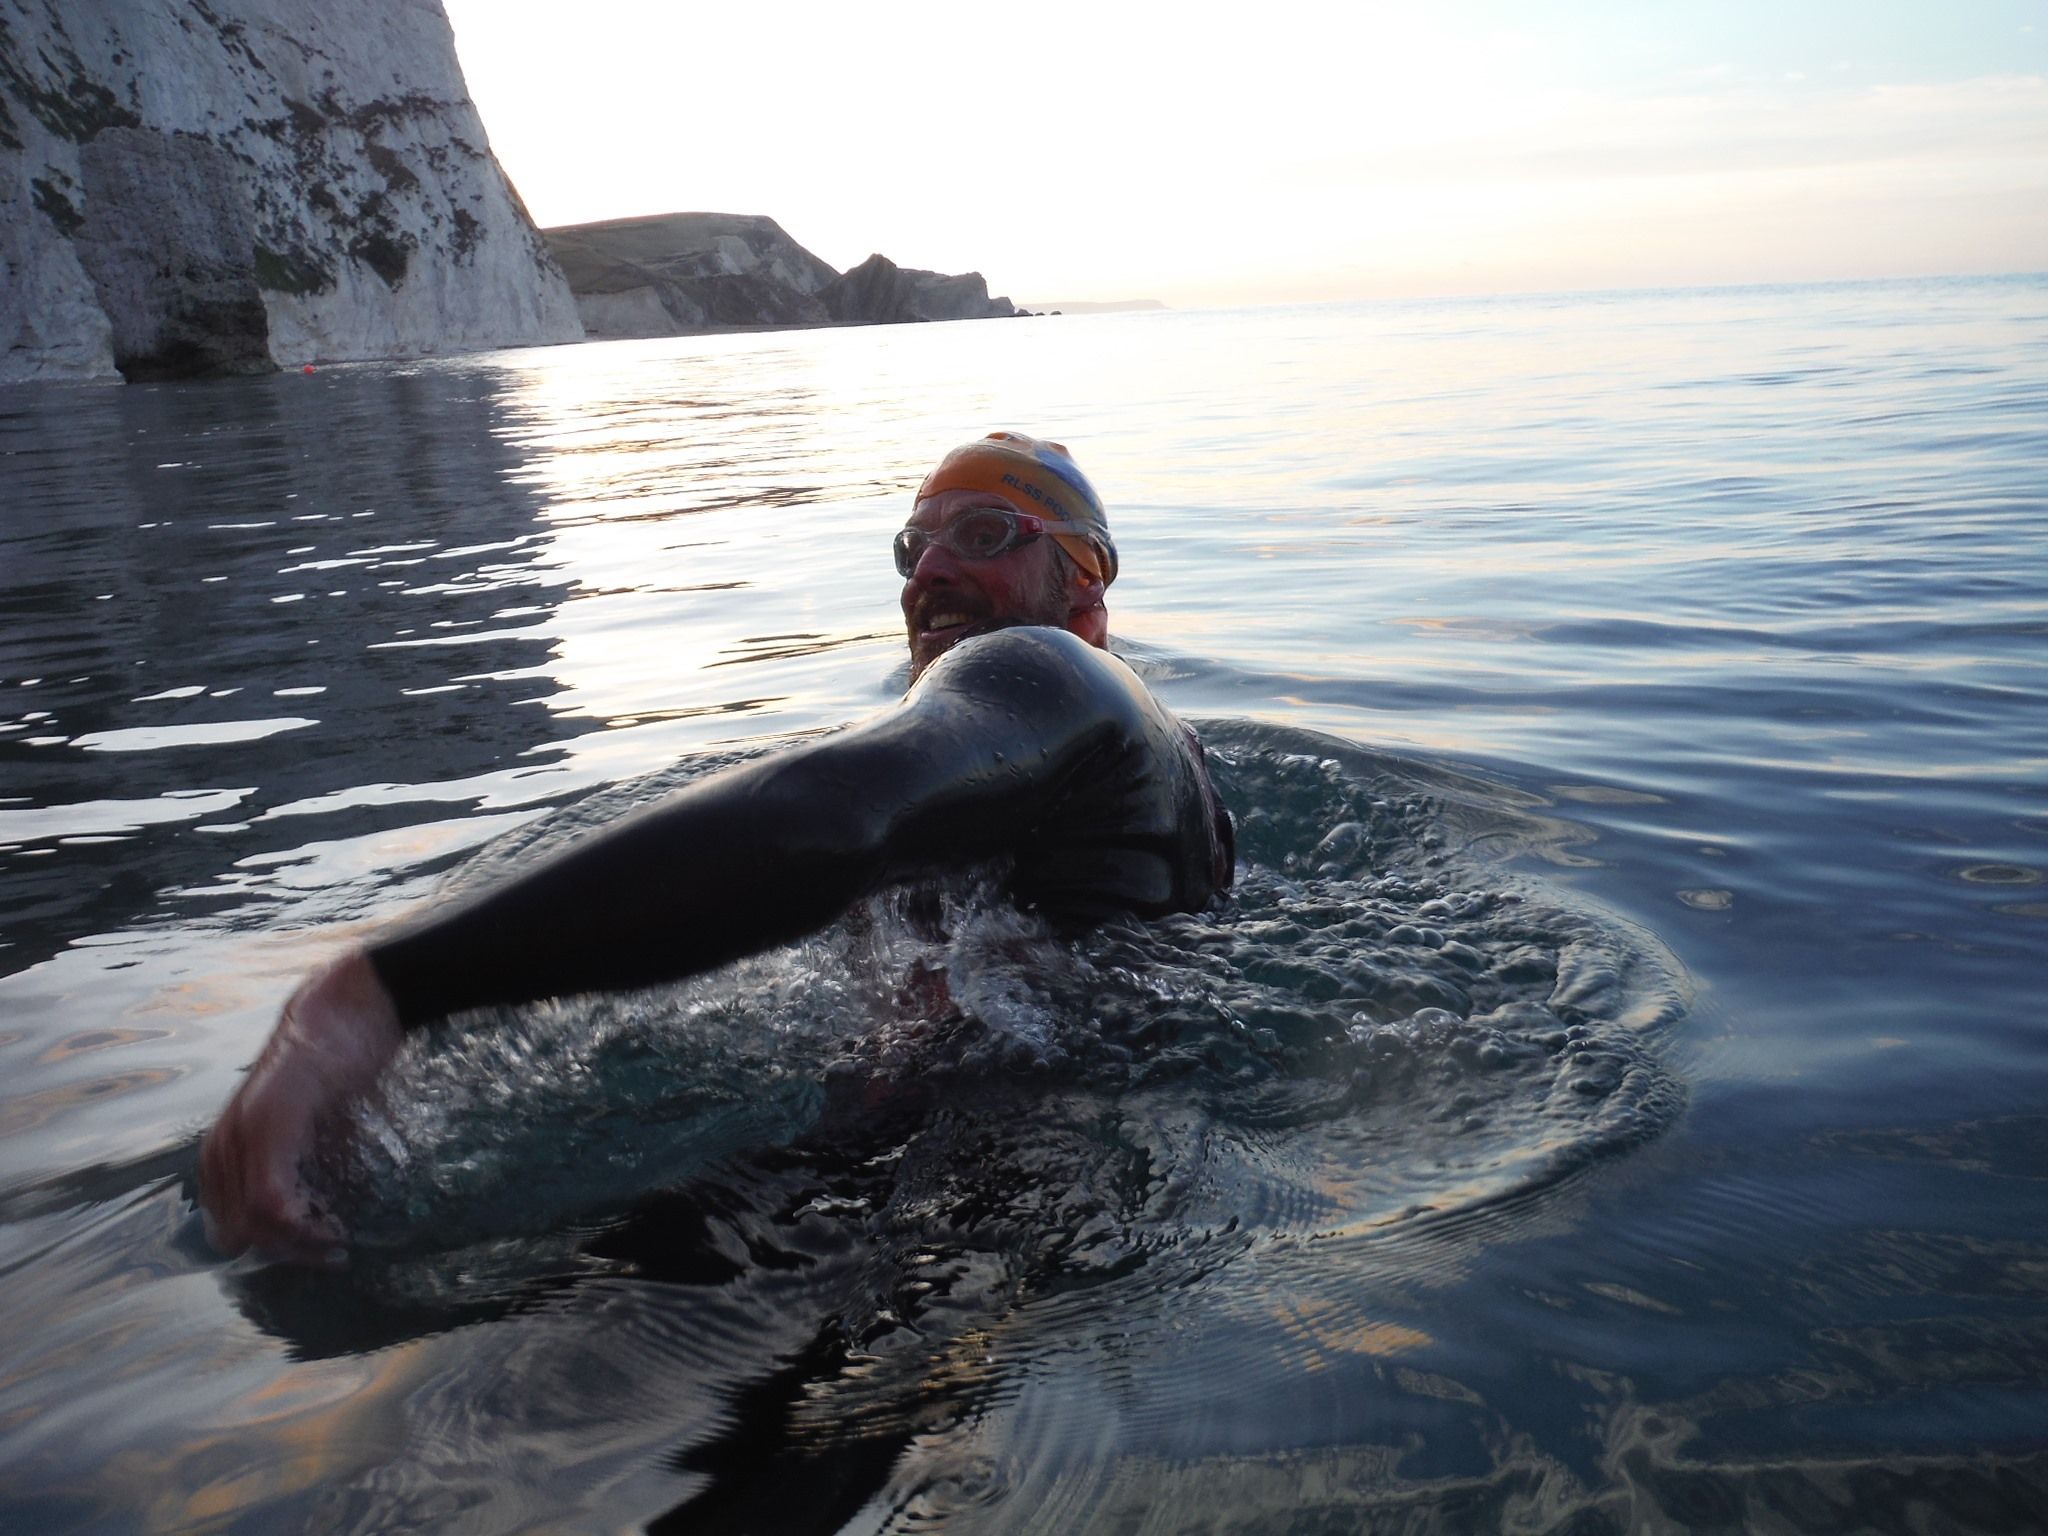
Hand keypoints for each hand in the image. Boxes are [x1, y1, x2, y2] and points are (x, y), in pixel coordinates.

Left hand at [198, 949, 403, 1264]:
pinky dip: (299, 1226)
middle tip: (328, 1253)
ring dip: (295, 1245)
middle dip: (284, 1252)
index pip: (227, 1219)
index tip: (312, 1246)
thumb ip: (301, 1156)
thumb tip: (313, 1208)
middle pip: (235, 1229)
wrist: (355, 1002)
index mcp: (227, 1140)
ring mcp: (245, 1131)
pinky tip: (328, 1226)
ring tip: (334, 1243)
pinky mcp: (272, 1125)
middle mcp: (224, 1140)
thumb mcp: (312, 1118)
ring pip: (251, 1222)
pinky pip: (270, 1200)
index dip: (268, 1244)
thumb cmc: (340, 1055)